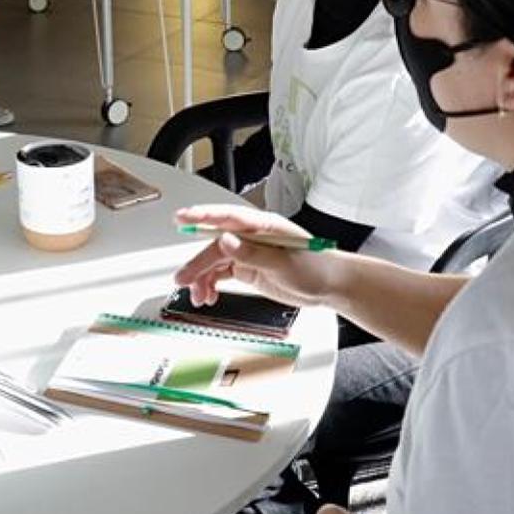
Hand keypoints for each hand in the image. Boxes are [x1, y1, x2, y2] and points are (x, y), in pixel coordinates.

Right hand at [172, 204, 343, 309]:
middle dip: (197, 263)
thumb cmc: (316, 268)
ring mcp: (247, 252)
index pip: (226, 218)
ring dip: (202, 277)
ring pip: (215, 261)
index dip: (202, 216)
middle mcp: (251, 236)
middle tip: (183, 279)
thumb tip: (225, 241)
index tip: (182, 218)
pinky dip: (211, 284)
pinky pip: (221, 273)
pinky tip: (208, 295)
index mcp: (262, 226)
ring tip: (198, 296)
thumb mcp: (284, 263)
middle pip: (215, 245)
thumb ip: (252, 253)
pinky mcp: (247, 267)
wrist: (330, 285)